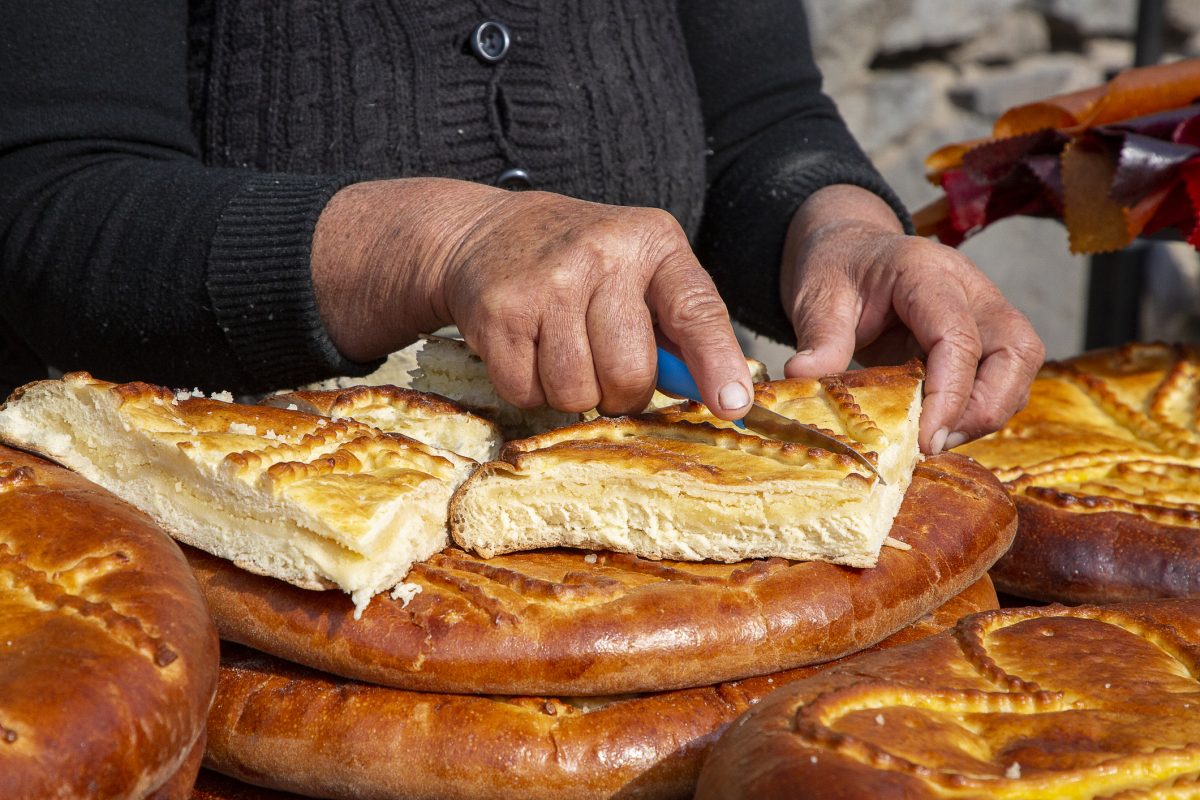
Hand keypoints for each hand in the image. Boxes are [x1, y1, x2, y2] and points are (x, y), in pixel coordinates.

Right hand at [311, 178, 751, 417]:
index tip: (733, 404)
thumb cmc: (580, 264)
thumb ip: (680, 325)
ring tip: (561, 351)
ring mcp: (547, 283)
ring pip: (577, 392)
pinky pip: (528, 393)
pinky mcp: (500, 313)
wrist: (485, 233)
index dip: (716, 363)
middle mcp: (602, 256)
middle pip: (629, 373)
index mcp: (652, 243)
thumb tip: (720, 397)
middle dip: (622, 392)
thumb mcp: (640, 269)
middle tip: (605, 368)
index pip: (696, 310)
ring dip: (573, 392)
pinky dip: (529, 390)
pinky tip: (528, 351)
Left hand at [780, 185, 1044, 453]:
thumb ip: (819, 338)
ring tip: (934, 440)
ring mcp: (985, 310)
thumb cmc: (838, 270)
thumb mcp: (819, 298)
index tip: (925, 440)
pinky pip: (1004, 377)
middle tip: (935, 444)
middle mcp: (971, 288)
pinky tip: (939, 427)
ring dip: (986, 412)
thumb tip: (802, 377)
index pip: (958, 335)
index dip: (949, 393)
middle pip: (1015, 349)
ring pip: (1019, 366)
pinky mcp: (985, 335)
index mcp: (926, 272)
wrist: (851, 251)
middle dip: (985, 407)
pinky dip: (980, 409)